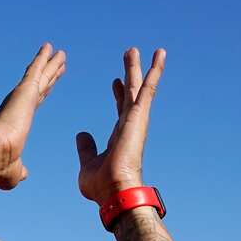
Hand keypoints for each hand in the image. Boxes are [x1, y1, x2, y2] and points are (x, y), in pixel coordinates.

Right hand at [0, 43, 66, 190]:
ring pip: (40, 75)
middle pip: (40, 86)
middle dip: (50, 74)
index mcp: (18, 122)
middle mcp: (20, 107)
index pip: (34, 103)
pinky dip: (42, 58)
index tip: (49, 84)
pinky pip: (36, 69)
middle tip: (59, 62)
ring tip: (59, 51)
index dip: (43, 93)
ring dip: (50, 63)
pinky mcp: (24, 90)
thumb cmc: (0, 165)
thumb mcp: (14, 171)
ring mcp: (22, 97)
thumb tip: (24, 175)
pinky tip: (50, 46)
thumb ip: (20, 171)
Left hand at [76, 47, 165, 203]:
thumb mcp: (87, 164)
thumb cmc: (101, 186)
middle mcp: (130, 125)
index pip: (120, 109)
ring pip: (139, 87)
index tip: (114, 81)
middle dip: (130, 74)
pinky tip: (159, 54)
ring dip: (140, 67)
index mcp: (119, 136)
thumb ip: (86, 148)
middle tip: (130, 55)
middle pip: (130, 93)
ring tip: (141, 48)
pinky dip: (154, 71)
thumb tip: (81, 134)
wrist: (113, 192)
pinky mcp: (139, 117)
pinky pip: (148, 89)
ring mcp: (136, 120)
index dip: (117, 94)